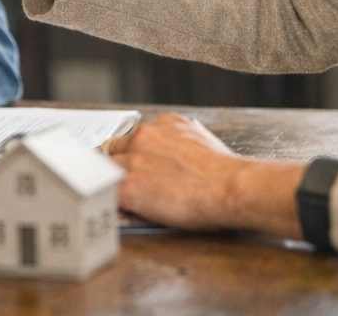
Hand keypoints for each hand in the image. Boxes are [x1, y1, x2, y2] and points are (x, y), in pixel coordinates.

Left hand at [106, 113, 302, 238]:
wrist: (230, 187)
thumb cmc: (225, 174)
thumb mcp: (203, 142)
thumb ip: (181, 143)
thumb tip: (175, 158)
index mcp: (165, 123)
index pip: (137, 135)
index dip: (134, 154)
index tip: (137, 166)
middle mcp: (145, 136)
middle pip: (115, 147)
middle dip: (119, 165)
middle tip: (127, 184)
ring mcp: (133, 160)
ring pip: (107, 168)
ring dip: (114, 182)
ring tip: (126, 200)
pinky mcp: (128, 185)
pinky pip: (109, 193)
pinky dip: (114, 203)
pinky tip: (125, 213)